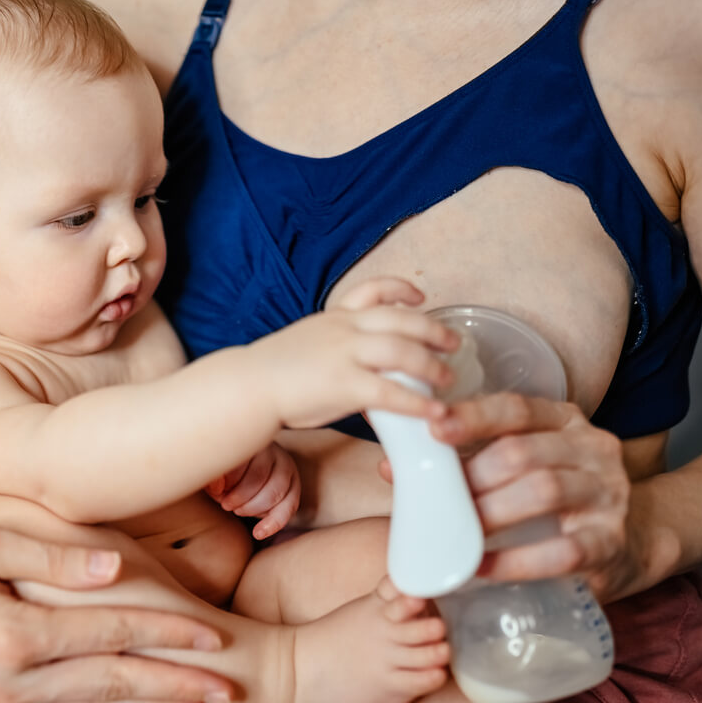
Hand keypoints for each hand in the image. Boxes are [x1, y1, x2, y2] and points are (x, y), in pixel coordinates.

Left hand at [205, 443, 300, 538]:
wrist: (245, 469)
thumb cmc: (226, 470)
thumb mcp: (215, 470)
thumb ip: (212, 476)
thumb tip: (215, 488)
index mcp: (251, 442)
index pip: (242, 459)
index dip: (228, 480)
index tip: (215, 493)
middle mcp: (273, 452)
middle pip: (259, 476)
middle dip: (240, 496)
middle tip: (225, 505)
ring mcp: (287, 468)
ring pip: (275, 492)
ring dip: (253, 508)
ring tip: (237, 511)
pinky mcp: (294, 486)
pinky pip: (290, 507)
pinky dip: (273, 523)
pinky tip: (258, 533)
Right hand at [246, 277, 456, 429]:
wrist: (248, 386)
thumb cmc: (272, 372)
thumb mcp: (305, 341)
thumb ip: (333, 344)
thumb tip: (355, 360)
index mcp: (335, 317)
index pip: (374, 290)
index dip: (402, 290)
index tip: (420, 297)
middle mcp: (344, 329)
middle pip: (402, 320)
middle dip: (434, 330)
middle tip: (453, 344)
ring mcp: (346, 355)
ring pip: (404, 352)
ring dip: (432, 366)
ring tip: (447, 378)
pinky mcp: (345, 385)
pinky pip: (392, 392)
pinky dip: (419, 404)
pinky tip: (433, 412)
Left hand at [422, 393, 645, 602]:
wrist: (629, 542)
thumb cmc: (555, 500)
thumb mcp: (518, 469)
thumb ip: (463, 464)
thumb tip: (392, 468)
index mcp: (563, 420)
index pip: (515, 408)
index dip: (472, 417)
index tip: (433, 428)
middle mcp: (592, 448)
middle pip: (522, 452)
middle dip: (472, 477)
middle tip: (437, 501)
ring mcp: (608, 494)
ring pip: (543, 491)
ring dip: (490, 513)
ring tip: (457, 533)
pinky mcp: (612, 542)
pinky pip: (562, 550)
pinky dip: (515, 560)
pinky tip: (482, 567)